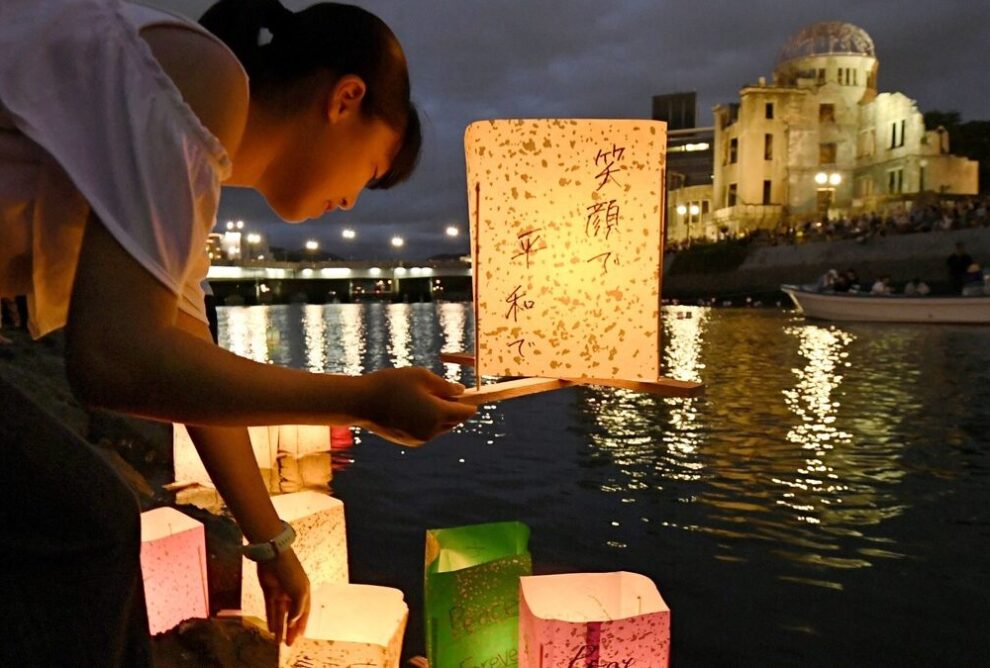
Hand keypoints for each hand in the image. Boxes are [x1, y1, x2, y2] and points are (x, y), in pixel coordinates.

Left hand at [256, 548, 309, 645]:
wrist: (274, 557)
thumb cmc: (291, 572)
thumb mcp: (299, 591)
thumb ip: (297, 609)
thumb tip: (292, 622)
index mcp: (304, 592)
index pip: (304, 612)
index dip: (301, 625)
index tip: (298, 637)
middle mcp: (292, 594)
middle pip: (292, 616)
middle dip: (290, 630)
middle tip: (288, 644)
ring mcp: (281, 593)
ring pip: (280, 614)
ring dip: (280, 627)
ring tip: (277, 641)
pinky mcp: (269, 592)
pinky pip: (270, 608)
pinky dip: (271, 619)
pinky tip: (271, 629)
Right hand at [355, 367, 476, 445]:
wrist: (361, 402)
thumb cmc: (391, 384)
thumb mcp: (422, 377)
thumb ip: (445, 386)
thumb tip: (461, 391)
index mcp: (438, 414)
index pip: (466, 412)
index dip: (470, 402)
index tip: (470, 393)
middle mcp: (432, 431)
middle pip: (455, 421)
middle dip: (454, 408)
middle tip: (444, 390)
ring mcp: (420, 439)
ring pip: (441, 427)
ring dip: (440, 415)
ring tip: (425, 397)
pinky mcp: (409, 442)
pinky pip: (427, 432)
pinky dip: (427, 421)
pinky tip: (414, 407)